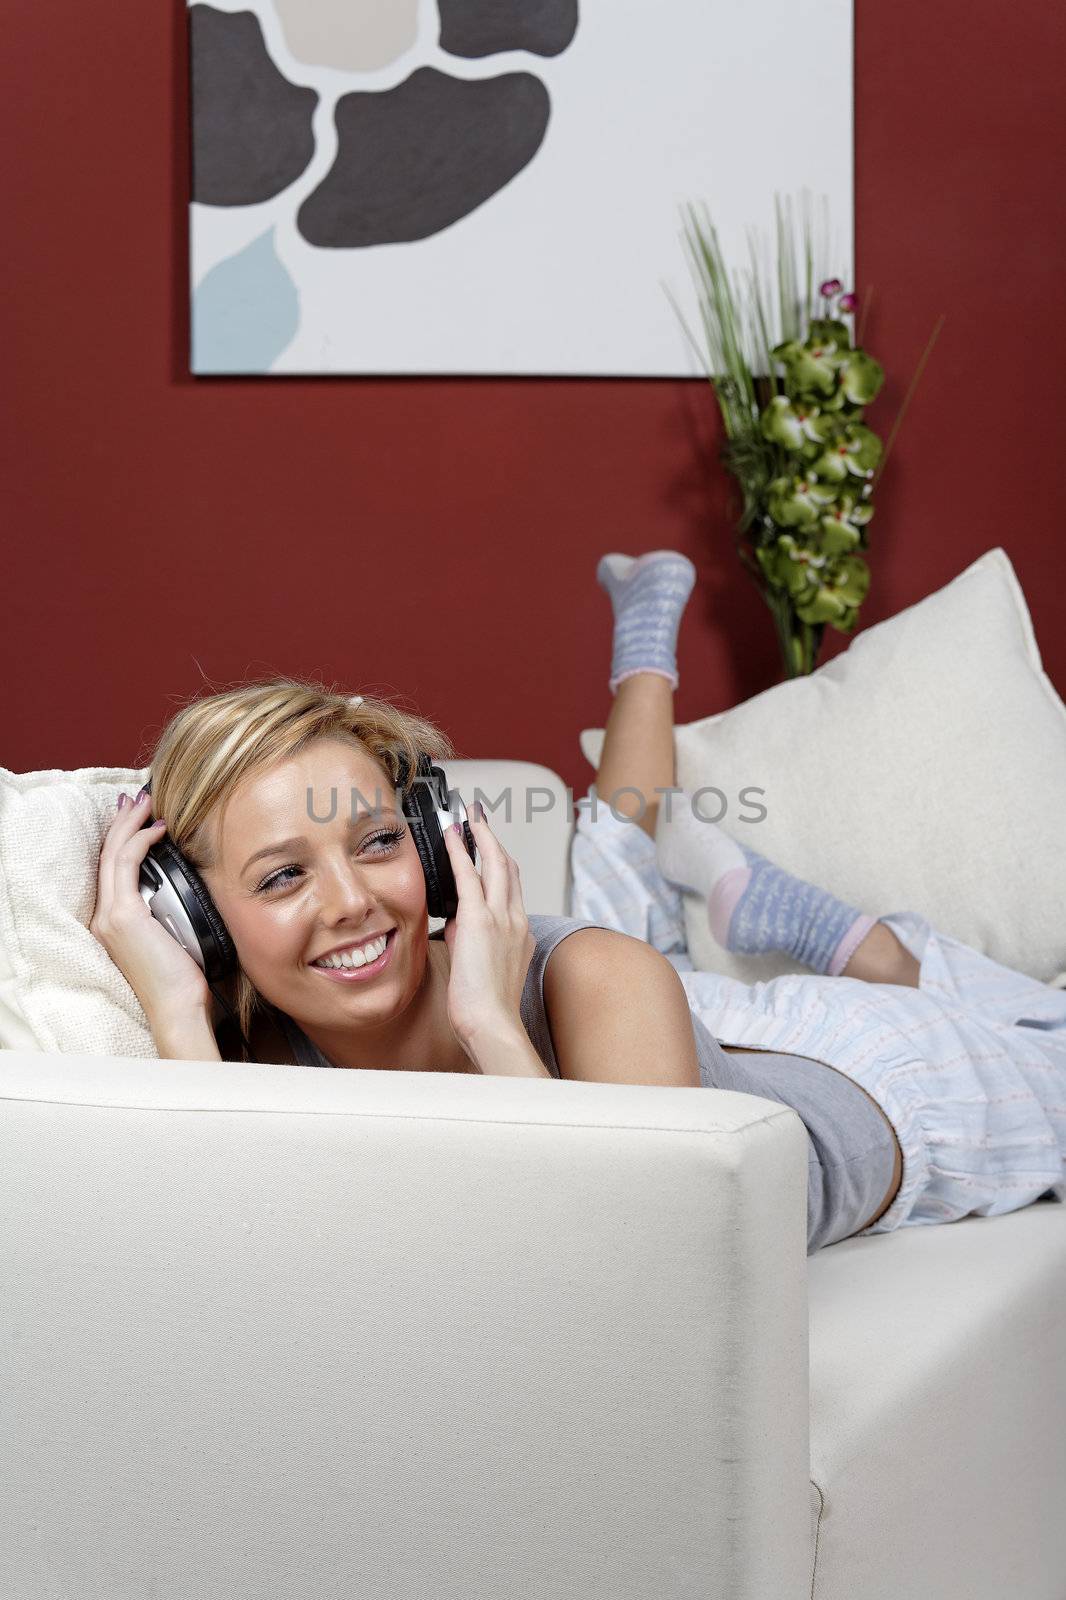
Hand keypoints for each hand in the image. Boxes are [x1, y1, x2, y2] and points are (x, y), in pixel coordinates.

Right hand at [89, 790, 213, 1026]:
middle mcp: (104, 917)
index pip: (112, 869)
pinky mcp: (124, 916)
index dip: (123, 838)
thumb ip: (169, 911)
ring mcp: (110, 916)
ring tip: (148, 804)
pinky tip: (159, 829)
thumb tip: (187, 887)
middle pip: (107, 855)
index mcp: (112, 921)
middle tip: (140, 798)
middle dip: (124, 821)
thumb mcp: (173, 936)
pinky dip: (141, 841)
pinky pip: (127, 864)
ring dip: (131, 824)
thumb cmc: (182, 979)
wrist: (178, 1007)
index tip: (140, 817)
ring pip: (114, 854)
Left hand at [441, 804, 534, 1060]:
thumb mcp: (482, 968)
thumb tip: (457, 925)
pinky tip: (452, 835)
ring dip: (482, 835)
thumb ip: (471, 941)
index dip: (502, 863)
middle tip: (480, 818)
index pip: (512, 888)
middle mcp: (516, 920)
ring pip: (496, 863)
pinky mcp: (480, 920)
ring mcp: (502, 918)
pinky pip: (470, 875)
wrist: (491, 1024)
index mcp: (520, 933)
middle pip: (509, 867)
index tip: (490, 849)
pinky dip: (461, 851)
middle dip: (494, 839)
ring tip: (469, 815)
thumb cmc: (486, 1009)